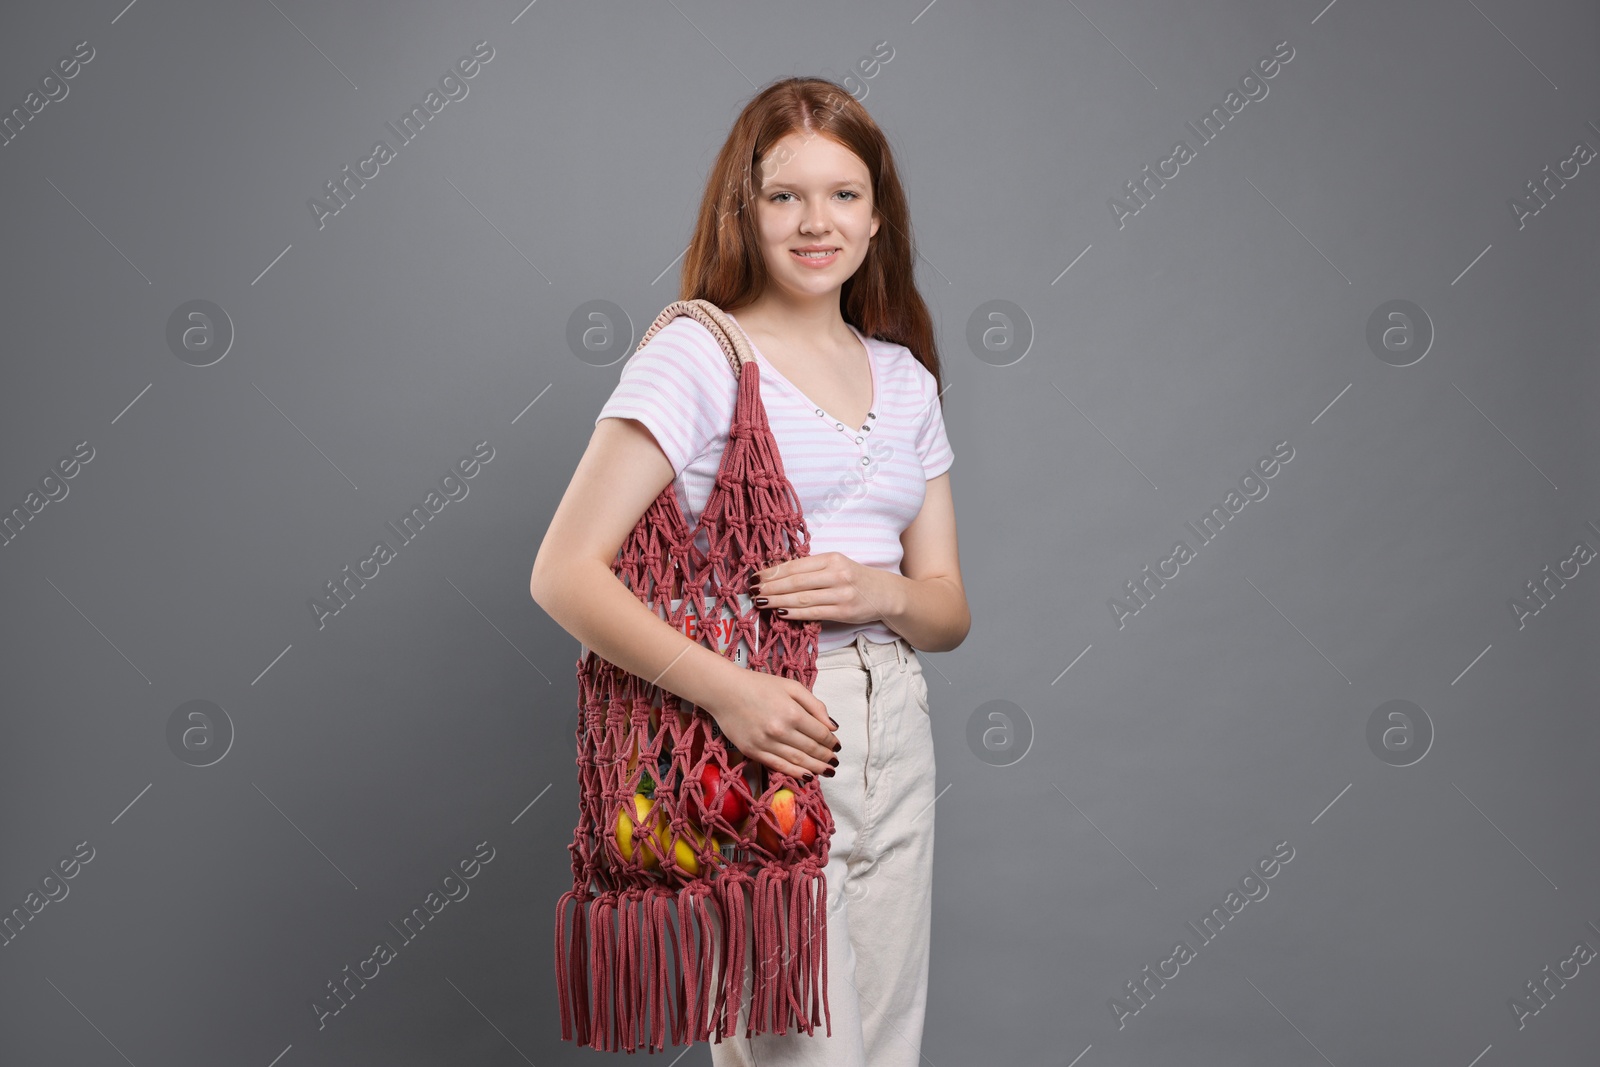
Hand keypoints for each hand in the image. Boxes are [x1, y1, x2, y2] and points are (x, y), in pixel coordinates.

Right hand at [706, 668, 839, 781]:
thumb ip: (815, 705)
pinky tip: (807, 776)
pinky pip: (778, 766)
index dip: (831, 741)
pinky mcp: (753, 752)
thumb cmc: (759, 685)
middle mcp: (780, 731)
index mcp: (792, 712)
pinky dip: (795, 773)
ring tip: (827, 771)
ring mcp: (766, 743)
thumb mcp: (791, 687)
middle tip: (835, 761)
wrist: (725, 691)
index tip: (837, 745)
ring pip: (797, 761)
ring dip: (816, 768)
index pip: (820, 733)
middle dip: (826, 757)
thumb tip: (832, 726)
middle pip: (811, 749)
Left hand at [751, 552, 895, 625]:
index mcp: (832, 558)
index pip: (796, 565)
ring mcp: (841, 594)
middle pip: (796, 582)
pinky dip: (794, 613)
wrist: (884, 594)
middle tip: (752, 591)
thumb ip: (811, 569)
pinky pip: (813, 613)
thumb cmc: (854, 578)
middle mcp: (837, 574)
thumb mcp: (836, 565)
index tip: (755, 577)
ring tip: (761, 602)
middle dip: (771, 587)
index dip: (773, 572)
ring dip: (778, 601)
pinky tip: (780, 613)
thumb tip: (776, 574)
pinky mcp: (844, 612)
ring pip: (802, 598)